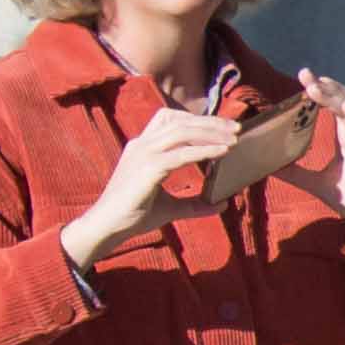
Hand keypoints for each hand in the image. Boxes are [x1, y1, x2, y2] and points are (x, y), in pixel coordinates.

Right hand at [61, 104, 242, 271]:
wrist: (107, 226)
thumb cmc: (133, 215)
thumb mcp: (170, 207)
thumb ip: (195, 203)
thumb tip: (223, 203)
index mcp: (143, 147)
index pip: (170, 120)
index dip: (197, 119)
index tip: (222, 126)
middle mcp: (142, 145)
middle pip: (179, 121)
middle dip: (210, 122)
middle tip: (237, 127)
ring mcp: (143, 154)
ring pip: (181, 131)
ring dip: (211, 132)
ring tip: (234, 137)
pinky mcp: (148, 168)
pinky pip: (181, 154)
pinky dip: (204, 150)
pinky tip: (223, 151)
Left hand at [290, 70, 344, 266]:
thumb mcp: (316, 184)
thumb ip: (295, 173)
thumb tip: (266, 165)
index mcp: (344, 138)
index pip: (331, 107)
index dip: (319, 91)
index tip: (303, 77)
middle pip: (342, 103)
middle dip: (325, 88)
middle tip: (306, 77)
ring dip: (338, 98)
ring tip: (320, 88)